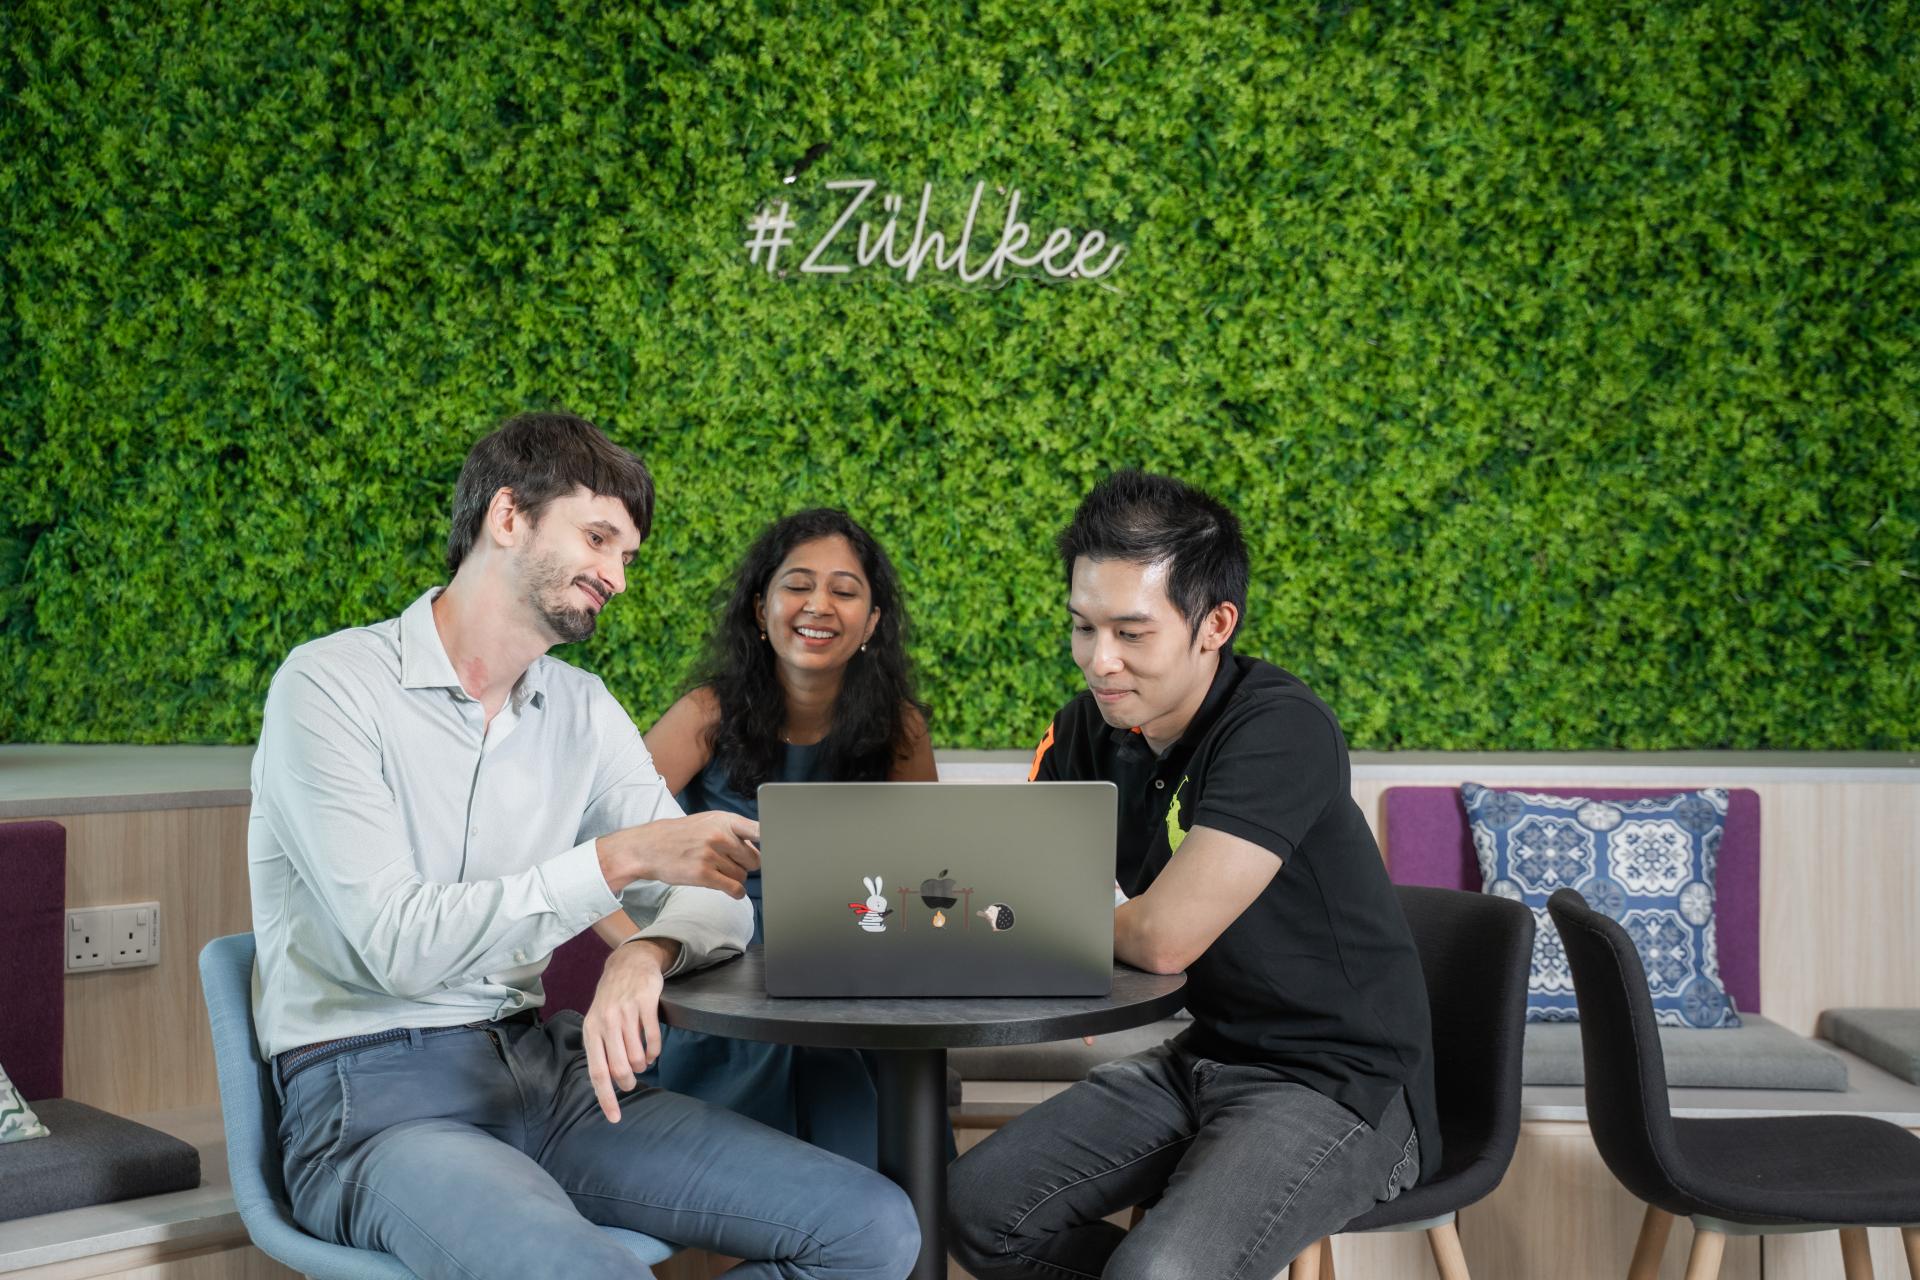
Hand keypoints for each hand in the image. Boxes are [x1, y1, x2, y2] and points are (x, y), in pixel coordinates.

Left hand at [582, 937, 675, 1122]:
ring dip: (643, 1065)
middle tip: (633, 1082)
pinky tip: (654, 1052)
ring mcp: (626, 1012)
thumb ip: (601, 1049)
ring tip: (643, 1063)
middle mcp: (606, 1022)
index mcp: (591, 1031)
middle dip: (628, 1081)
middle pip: (618, 1067)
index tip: (615, 1118)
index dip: (606, 1098)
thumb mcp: (598, 1022)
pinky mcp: (645, 1003)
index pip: (597, 1073)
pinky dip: (655, 1051)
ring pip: (636, 1054)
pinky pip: (653, 1038)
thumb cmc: (612, 1000)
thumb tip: (608, 1082)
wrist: (628, 963)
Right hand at [598, 812, 760, 896]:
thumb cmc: (682, 835)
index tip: (782, 849)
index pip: (759, 830)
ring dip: (736, 878)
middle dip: (747, 865)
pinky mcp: (703, 875)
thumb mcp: (708, 821)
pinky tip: (730, 890)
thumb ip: (735, 831)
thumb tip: (763, 847)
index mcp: (724, 820)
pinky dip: (735, 892)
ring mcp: (711, 855)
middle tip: (731, 864)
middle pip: (755, 859)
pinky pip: (734, 888)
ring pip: (743, 876)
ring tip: (719, 872)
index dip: (774, 842)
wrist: (648, 847)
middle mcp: (720, 836)